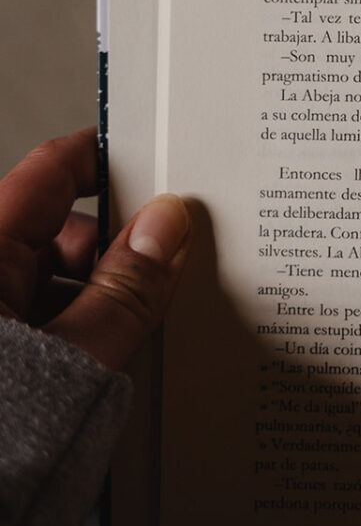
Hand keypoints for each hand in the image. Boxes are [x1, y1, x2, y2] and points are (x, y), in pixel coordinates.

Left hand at [0, 127, 191, 370]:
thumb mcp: (73, 359)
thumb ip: (125, 290)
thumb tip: (166, 223)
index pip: (47, 174)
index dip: (102, 157)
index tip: (150, 155)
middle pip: (53, 234)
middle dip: (112, 250)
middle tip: (164, 270)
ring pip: (43, 284)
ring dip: (92, 299)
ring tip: (130, 339)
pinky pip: (30, 325)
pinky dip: (68, 335)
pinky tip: (100, 369)